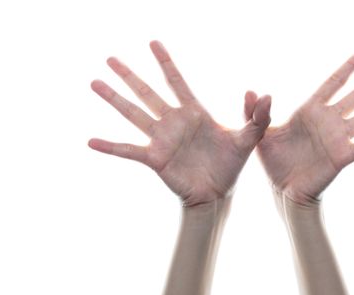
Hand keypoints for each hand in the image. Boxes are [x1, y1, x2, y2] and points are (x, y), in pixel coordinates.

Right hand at [88, 41, 270, 206]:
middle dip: (129, 75)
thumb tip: (263, 94)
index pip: (176, 81)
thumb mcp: (248, 139)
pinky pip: (128, 150)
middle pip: (147, 92)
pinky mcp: (154, 158)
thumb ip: (256, 117)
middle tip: (110, 58)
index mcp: (193, 113)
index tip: (153, 42)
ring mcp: (161, 139)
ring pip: (133, 114)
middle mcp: (173, 122)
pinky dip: (110, 146)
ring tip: (95, 82)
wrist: (218, 193)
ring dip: (114, 99)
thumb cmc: (230, 165)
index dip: (165, 62)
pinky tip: (90, 141)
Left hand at [250, 50, 353, 205]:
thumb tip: (254, 91)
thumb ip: (257, 112)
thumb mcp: (260, 134)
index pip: (333, 83)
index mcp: (311, 111)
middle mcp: (330, 121)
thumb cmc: (274, 162)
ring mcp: (339, 138)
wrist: (283, 190)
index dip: (350, 67)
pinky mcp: (344, 156)